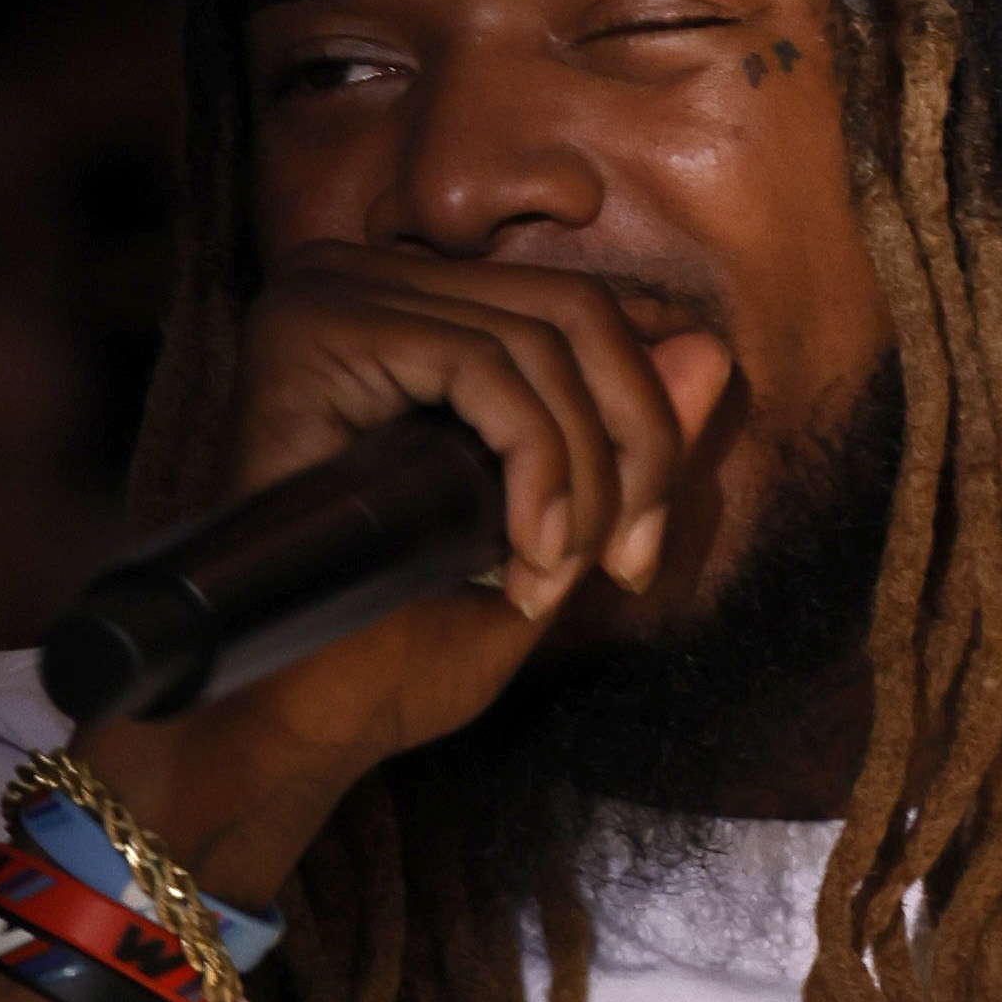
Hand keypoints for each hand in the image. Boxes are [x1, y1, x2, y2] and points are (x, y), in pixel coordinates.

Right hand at [80, 254, 737, 898]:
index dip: (641, 424)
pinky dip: (538, 466)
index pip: (578, 313)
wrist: (285, 724)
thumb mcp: (547, 539)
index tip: (635, 552)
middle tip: (623, 561)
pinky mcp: (317, 329)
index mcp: (408, 313)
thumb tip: (717, 351)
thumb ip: (622, 448)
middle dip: (635, 445)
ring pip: (544, 337)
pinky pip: (487, 367)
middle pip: (577, 308)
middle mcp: (362, 278)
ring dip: (584, 475)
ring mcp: (331, 292)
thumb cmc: (390, 651)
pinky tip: (523, 553)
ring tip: (551, 573)